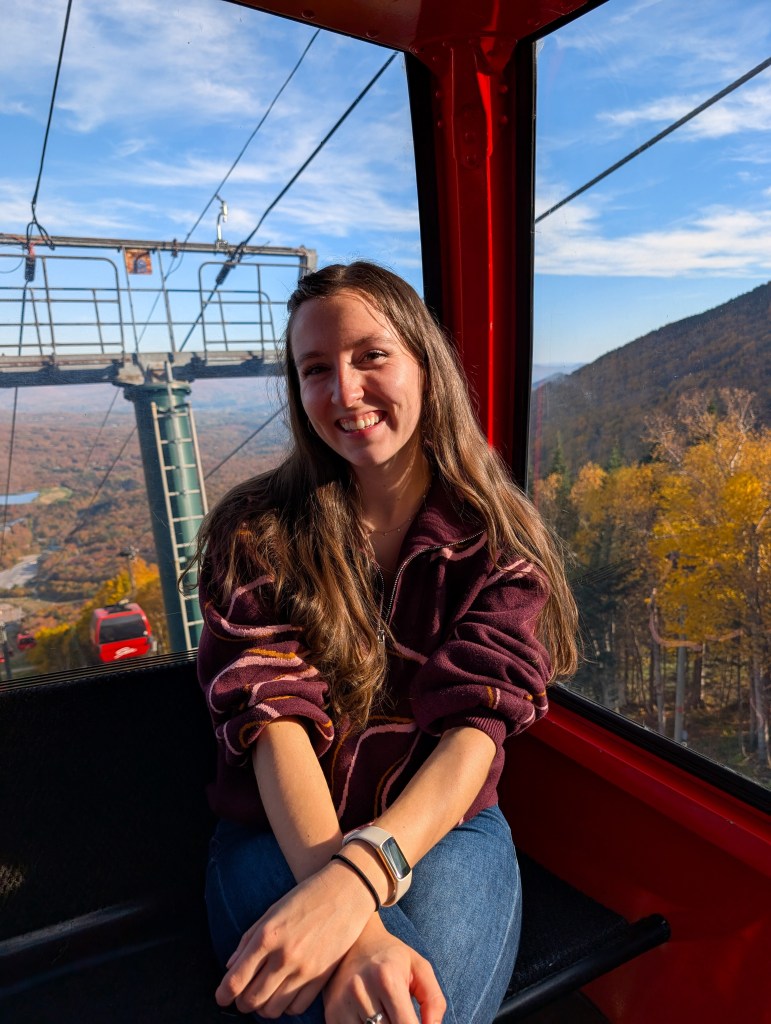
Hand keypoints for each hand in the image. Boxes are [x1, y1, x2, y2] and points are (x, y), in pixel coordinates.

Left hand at [215, 860, 375, 1017]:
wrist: (347, 892)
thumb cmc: (307, 897)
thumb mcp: (272, 911)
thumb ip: (249, 940)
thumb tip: (230, 967)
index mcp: (267, 936)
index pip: (236, 980)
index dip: (223, 994)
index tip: (221, 997)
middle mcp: (284, 956)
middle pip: (251, 1000)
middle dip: (242, 1002)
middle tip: (243, 995)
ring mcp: (304, 970)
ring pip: (272, 1009)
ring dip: (264, 1006)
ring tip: (265, 995)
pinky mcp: (322, 978)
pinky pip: (297, 1008)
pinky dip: (287, 1006)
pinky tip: (286, 993)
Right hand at [323, 916, 445, 1023]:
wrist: (355, 941)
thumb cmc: (393, 957)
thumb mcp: (420, 969)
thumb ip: (434, 1001)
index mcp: (387, 978)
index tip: (417, 1023)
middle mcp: (361, 991)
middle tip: (401, 1015)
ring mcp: (342, 1003)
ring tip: (387, 1014)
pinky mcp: (331, 1014)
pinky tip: (372, 1019)